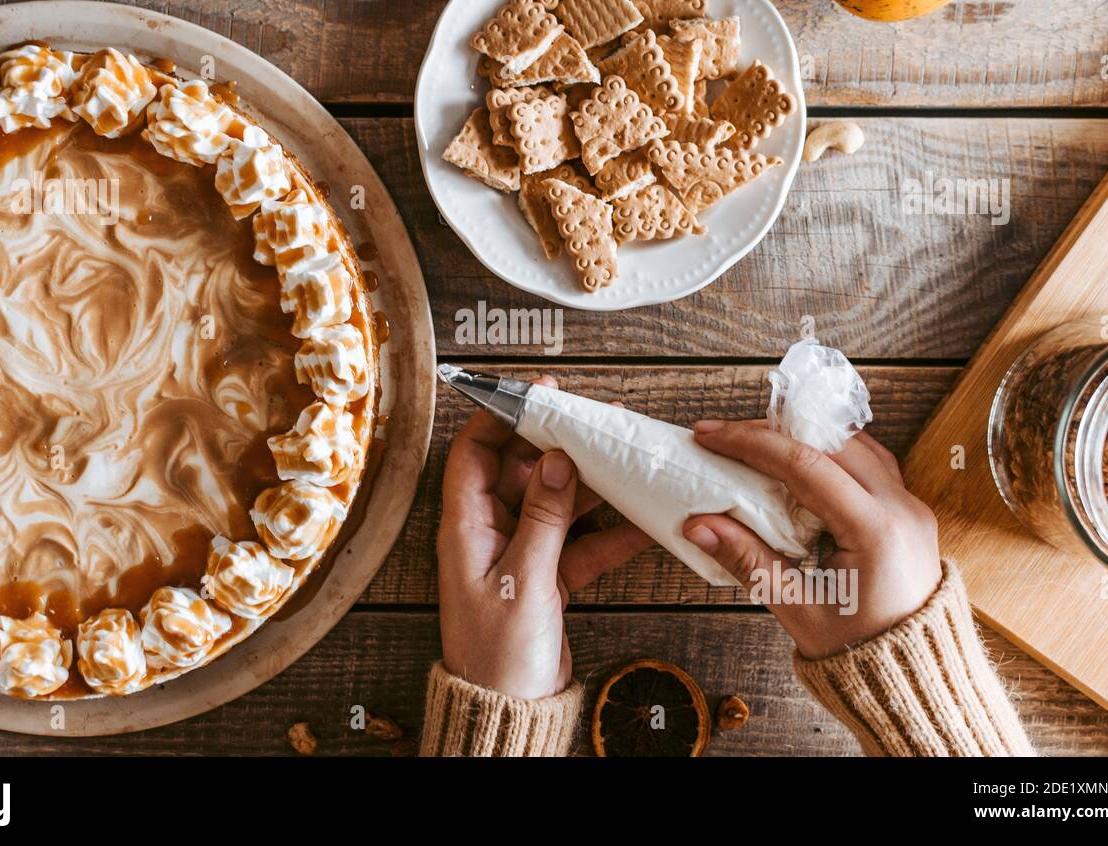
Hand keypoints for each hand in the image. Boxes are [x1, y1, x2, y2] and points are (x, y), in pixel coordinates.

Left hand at [437, 377, 651, 699]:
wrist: (511, 712)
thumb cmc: (497, 655)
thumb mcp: (523, 580)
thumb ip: (543, 518)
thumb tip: (557, 460)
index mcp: (466, 526)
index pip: (475, 453)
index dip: (503, 418)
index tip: (540, 394)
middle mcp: (490, 532)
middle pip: (522, 470)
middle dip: (559, 445)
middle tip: (596, 420)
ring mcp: (520, 553)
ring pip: (557, 502)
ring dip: (591, 484)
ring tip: (626, 457)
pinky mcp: (548, 576)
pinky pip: (580, 541)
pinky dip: (608, 532)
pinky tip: (641, 519)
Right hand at [685, 420, 940, 659]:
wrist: (915, 674)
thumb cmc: (857, 648)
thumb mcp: (796, 608)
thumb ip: (747, 561)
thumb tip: (697, 525)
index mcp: (875, 531)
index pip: (805, 464)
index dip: (751, 443)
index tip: (709, 437)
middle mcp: (901, 508)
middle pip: (829, 442)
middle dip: (771, 433)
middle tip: (724, 438)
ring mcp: (911, 505)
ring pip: (853, 444)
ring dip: (803, 437)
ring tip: (756, 445)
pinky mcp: (909, 509)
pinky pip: (869, 462)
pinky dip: (830, 452)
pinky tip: (800, 460)